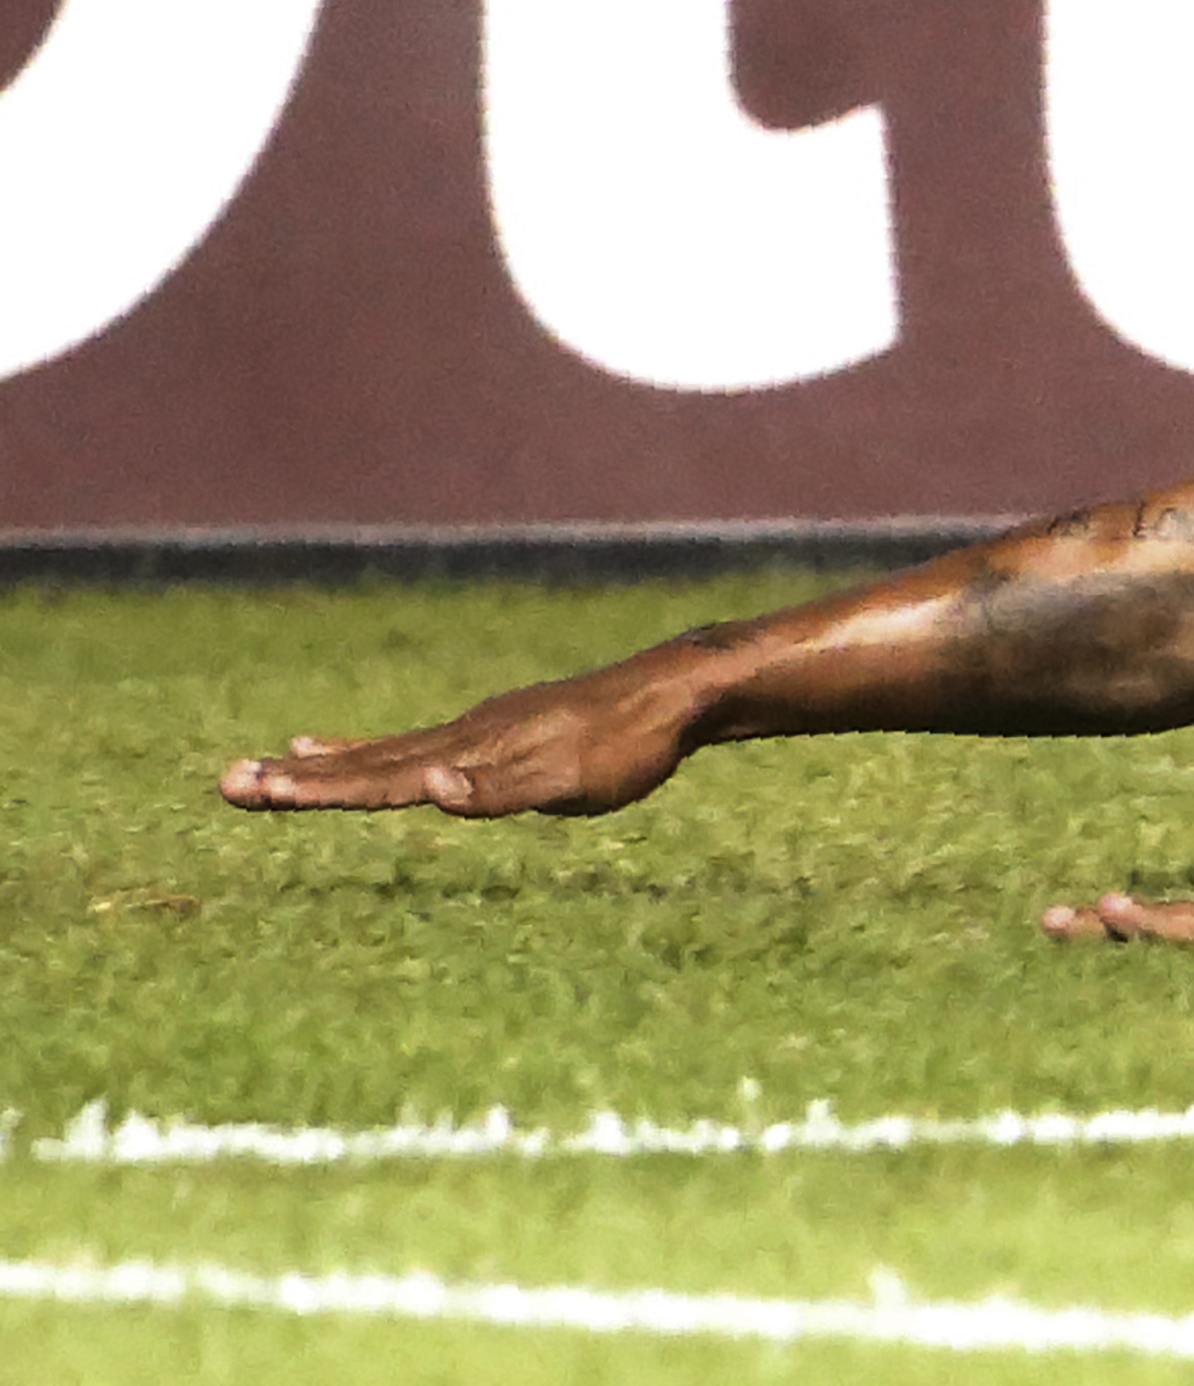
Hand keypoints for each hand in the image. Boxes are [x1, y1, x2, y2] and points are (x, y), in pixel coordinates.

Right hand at [217, 669, 696, 817]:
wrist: (672, 695)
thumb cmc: (626, 750)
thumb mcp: (570, 783)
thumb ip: (498, 793)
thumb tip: (429, 790)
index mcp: (468, 756)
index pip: (377, 781)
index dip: (315, 791)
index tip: (253, 790)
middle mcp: (459, 738)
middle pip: (365, 764)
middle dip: (296, 779)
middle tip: (226, 782)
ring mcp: (475, 731)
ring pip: (386, 752)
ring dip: (327, 764)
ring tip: (275, 760)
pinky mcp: (495, 730)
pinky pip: (418, 743)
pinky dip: (373, 748)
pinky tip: (352, 746)